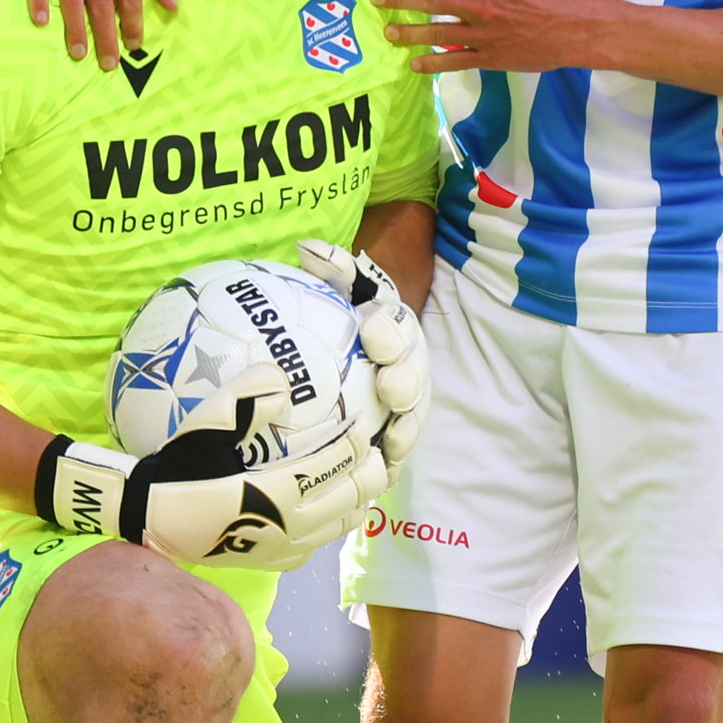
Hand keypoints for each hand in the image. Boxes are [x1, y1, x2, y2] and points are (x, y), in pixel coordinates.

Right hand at [36, 410, 386, 570]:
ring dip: (358, 499)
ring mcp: (283, 549)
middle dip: (371, 470)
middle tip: (378, 448)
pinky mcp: (273, 562)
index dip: (357, 440)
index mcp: (276, 491)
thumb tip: (283, 374)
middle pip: (352, 497)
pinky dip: (333, 525)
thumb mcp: (206, 424)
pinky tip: (331, 509)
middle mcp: (288, 526)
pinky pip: (317, 546)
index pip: (336, 462)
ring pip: (341, 525)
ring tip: (365, 476)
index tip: (363, 419)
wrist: (150, 517)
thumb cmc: (178, 467)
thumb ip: (245, 395)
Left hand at [297, 237, 429, 472]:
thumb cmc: (339, 321)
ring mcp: (406, 404)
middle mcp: (407, 365)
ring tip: (393, 441)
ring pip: (412, 417)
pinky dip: (392, 462)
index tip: (372, 335)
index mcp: (395, 329)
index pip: (398, 327)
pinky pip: (398, 452)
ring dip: (406, 429)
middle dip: (407, 381)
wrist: (348, 358)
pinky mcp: (397, 436)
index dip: (390, 332)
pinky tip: (379, 475)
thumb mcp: (337, 290)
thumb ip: (332, 270)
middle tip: (390, 388)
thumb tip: (308, 247)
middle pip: (414, 375)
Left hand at [379, 0, 615, 74]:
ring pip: (437, 34)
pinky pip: (456, 61)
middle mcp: (480, 6)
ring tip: (388, 32)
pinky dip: (434, 63)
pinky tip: (416, 64)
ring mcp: (483, 35)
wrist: (580, 30)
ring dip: (409, 33)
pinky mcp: (490, 57)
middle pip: (431, 1)